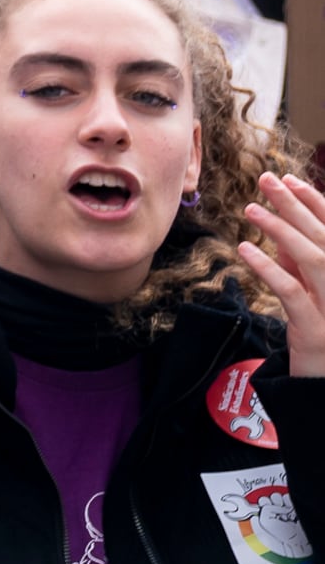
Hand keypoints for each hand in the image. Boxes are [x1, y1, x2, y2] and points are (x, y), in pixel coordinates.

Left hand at [239, 172, 324, 378]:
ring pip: (313, 261)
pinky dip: (269, 269)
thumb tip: (278, 227)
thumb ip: (296, 263)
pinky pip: (292, 294)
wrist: (323, 384)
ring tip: (251, 209)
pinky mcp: (316, 330)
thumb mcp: (308, 291)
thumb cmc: (317, 331)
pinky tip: (245, 250)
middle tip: (266, 180)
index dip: (315, 202)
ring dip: (282, 231)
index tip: (288, 179)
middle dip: (296, 206)